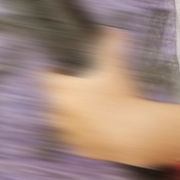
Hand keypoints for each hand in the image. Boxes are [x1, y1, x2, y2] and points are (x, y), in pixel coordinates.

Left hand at [43, 29, 161, 166]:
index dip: (51, 72)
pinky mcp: (81, 148)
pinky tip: (94, 127)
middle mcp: (63, 112)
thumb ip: (111, 46)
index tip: (57, 69)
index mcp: (66, 91)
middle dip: (61, 94)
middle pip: (52, 100)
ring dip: (68, 115)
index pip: (46, 78)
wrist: (133, 134)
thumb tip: (114, 30)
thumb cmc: (123, 98)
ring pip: (60, 122)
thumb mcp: (116, 68)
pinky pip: (74, 139)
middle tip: (76, 88)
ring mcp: (70, 132)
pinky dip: (80, 133)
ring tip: (85, 109)